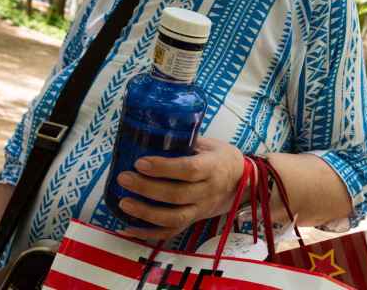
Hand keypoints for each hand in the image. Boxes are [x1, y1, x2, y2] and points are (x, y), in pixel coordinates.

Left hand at [116, 137, 243, 239]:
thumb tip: (151, 132)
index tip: (140, 162)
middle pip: (177, 195)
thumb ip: (184, 140)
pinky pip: (172, 231)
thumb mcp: (208, 143)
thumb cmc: (220, 157)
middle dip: (147, 188)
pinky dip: (149, 233)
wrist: (243, 182)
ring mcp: (202, 209)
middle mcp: (208, 191)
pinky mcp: (195, 221)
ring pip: (174, 218)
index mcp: (213, 167)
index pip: (189, 170)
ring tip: (123, 203)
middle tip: (124, 178)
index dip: (164, 168)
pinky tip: (129, 227)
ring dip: (146, 213)